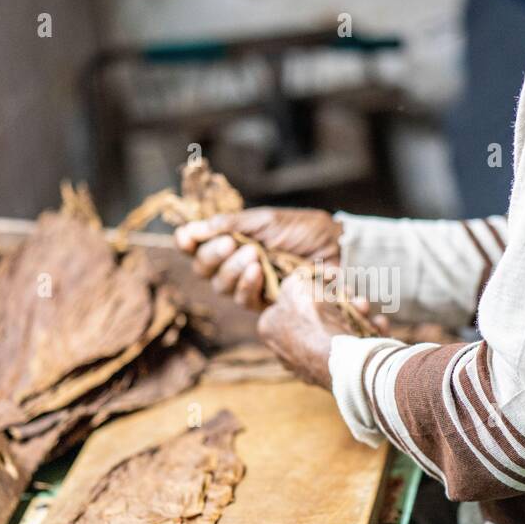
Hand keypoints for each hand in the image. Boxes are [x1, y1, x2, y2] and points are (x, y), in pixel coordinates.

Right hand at [176, 207, 342, 310]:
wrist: (338, 249)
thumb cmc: (304, 231)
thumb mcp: (265, 221)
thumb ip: (230, 225)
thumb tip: (192, 229)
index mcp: (233, 240)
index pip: (198, 246)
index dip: (187, 243)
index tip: (187, 237)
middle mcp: (236, 264)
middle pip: (204, 268)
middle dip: (213, 255)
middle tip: (231, 243)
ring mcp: (251, 284)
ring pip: (221, 286)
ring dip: (232, 270)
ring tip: (254, 255)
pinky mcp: (267, 302)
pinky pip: (245, 300)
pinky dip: (248, 285)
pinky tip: (259, 272)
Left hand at [257, 269, 373, 387]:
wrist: (339, 359)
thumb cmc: (313, 320)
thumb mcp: (295, 285)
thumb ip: (294, 279)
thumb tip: (299, 279)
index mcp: (271, 329)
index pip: (287, 302)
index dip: (309, 285)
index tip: (327, 277)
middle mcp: (288, 350)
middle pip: (316, 316)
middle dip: (338, 299)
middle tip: (348, 290)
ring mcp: (313, 365)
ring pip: (338, 330)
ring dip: (356, 313)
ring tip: (363, 306)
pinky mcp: (338, 375)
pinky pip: (352, 349)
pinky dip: (367, 333)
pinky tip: (377, 324)